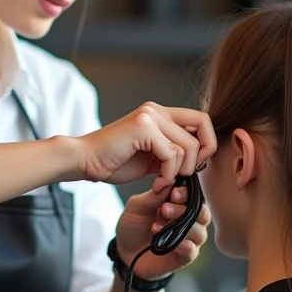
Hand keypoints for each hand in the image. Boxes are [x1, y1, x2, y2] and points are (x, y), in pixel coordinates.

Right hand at [72, 103, 215, 190]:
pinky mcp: (143, 127)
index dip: (206, 143)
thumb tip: (199, 161)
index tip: (195, 165)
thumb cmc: (114, 161)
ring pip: (189, 144)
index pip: (201, 119)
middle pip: (203, 124)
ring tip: (166, 181)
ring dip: (181, 170)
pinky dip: (169, 173)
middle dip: (202, 154)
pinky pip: (172, 153)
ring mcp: (149, 116)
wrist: (85, 161)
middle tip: (186, 173)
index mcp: (160, 114)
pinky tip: (158, 181)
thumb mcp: (152, 157)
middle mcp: (156, 110)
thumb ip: (172, 153)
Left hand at [114, 181, 210, 280]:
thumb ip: (153, 196)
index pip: (192, 195)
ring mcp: (189, 239)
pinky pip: (192, 250)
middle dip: (183, 209)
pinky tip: (173, 243)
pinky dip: (184, 245)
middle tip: (164, 209)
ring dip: (180, 227)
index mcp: (179, 204)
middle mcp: (189, 220)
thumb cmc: (133, 226)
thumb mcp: (137, 207)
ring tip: (156, 227)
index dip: (186, 193)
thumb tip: (168, 182)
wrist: (124, 252)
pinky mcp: (185, 256)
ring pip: (199, 231)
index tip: (174, 193)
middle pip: (200, 212)